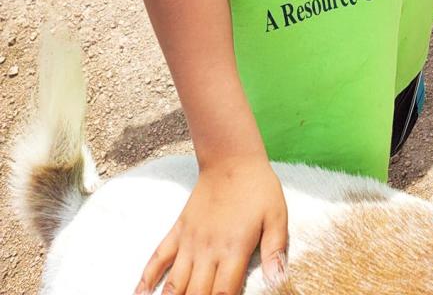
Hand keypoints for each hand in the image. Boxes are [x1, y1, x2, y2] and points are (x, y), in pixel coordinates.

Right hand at [135, 155, 287, 294]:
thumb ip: (275, 250)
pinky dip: (146, 279)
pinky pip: (157, 258)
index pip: (223, 294)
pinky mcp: (178, 231)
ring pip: (174, 284)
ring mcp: (188, 242)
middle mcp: (207, 251)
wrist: (231, 158)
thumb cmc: (258, 188)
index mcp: (233, 250)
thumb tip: (279, 281)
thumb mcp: (276, 216)